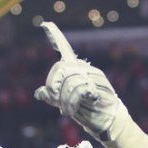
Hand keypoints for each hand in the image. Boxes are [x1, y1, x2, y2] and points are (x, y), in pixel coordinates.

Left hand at [33, 22, 124, 141]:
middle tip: (57, 102)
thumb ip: (54, 96)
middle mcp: (86, 69)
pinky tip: (74, 111)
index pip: (64, 49)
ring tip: (67, 111)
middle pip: (61, 69)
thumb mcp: (67, 103)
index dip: (54, 36)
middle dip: (54, 88)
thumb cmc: (89, 112)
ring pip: (69, 82)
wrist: (108, 123)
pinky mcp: (99, 87)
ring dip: (64, 101)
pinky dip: (71, 104)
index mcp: (77, 70)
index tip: (44, 24)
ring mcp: (94, 77)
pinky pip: (79, 90)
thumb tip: (38, 93)